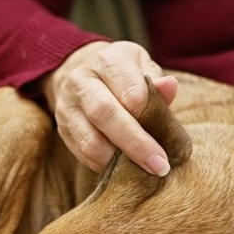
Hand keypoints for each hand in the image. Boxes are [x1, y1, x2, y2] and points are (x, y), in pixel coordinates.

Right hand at [41, 40, 178, 175]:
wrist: (82, 73)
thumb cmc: (123, 73)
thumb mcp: (142, 66)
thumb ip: (156, 81)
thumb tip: (170, 87)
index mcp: (107, 61)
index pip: (129, 91)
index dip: (149, 115)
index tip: (170, 137)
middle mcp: (81, 81)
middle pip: (105, 115)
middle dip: (136, 145)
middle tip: (160, 166)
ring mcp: (68, 107)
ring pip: (90, 141)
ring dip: (120, 162)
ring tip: (145, 171)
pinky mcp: (63, 129)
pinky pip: (83, 154)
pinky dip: (106, 167)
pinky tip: (126, 170)